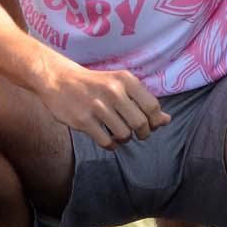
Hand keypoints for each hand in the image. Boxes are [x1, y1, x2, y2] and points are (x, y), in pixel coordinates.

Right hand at [35, 56, 167, 148]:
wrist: (60, 80)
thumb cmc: (96, 84)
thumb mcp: (120, 85)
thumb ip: (143, 101)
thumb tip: (167, 120)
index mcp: (125, 80)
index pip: (152, 106)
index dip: (155, 121)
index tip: (151, 125)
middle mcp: (113, 91)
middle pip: (140, 123)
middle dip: (143, 133)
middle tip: (137, 133)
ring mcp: (97, 106)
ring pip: (124, 134)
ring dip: (125, 138)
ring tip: (120, 133)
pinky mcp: (83, 120)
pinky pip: (106, 142)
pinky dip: (111, 145)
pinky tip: (109, 140)